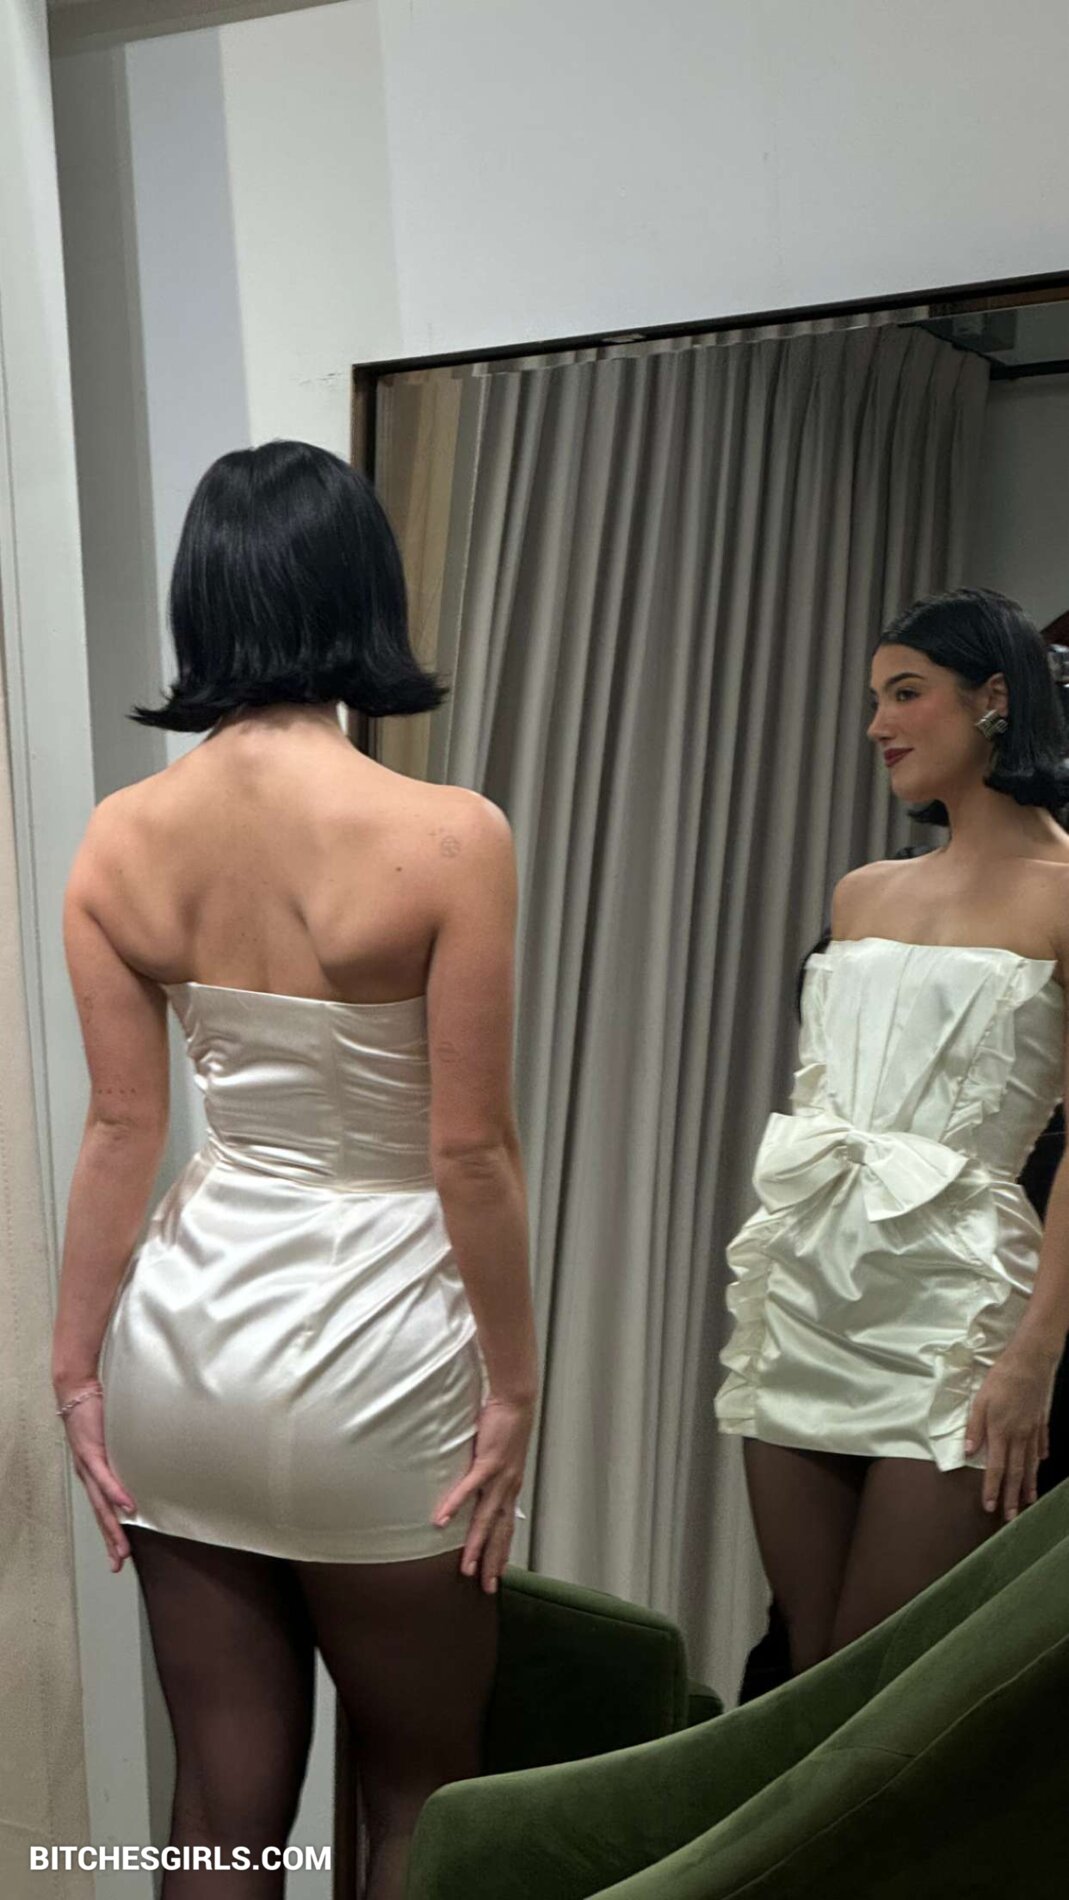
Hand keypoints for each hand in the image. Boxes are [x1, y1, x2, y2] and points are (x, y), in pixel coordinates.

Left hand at [58, 1385, 136, 1572]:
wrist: (77, 1390)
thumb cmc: (98, 1411)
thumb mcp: (113, 1438)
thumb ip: (123, 1453)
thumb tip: (145, 1462)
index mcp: (94, 1474)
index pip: (103, 1509)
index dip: (111, 1532)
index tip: (120, 1554)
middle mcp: (88, 1475)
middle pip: (101, 1515)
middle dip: (112, 1541)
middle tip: (120, 1563)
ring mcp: (89, 1465)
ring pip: (102, 1504)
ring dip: (113, 1528)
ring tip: (122, 1548)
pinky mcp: (92, 1452)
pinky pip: (106, 1477)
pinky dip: (117, 1493)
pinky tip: (127, 1506)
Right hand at [433, 1394, 533, 1593]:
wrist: (516, 1401)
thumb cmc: (504, 1425)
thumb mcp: (499, 1456)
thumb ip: (488, 1474)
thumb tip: (476, 1484)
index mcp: (511, 1488)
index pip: (506, 1528)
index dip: (501, 1552)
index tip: (496, 1575)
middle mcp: (508, 1488)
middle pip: (499, 1532)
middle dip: (492, 1561)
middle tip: (486, 1587)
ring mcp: (500, 1477)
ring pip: (486, 1519)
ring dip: (475, 1545)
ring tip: (466, 1567)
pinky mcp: (487, 1462)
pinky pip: (469, 1488)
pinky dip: (455, 1506)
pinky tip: (441, 1521)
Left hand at [964, 1346, 1053, 1520]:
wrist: (1030, 1363)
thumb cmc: (1001, 1379)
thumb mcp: (980, 1401)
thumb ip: (974, 1428)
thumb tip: (968, 1453)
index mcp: (1001, 1433)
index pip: (996, 1469)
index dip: (993, 1489)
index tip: (990, 1507)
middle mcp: (1020, 1437)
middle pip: (1016, 1473)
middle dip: (1012, 1497)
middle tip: (1011, 1517)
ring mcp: (1033, 1430)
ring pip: (1031, 1464)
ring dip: (1028, 1484)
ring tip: (1028, 1501)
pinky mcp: (1041, 1421)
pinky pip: (1041, 1444)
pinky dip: (1040, 1457)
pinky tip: (1040, 1464)